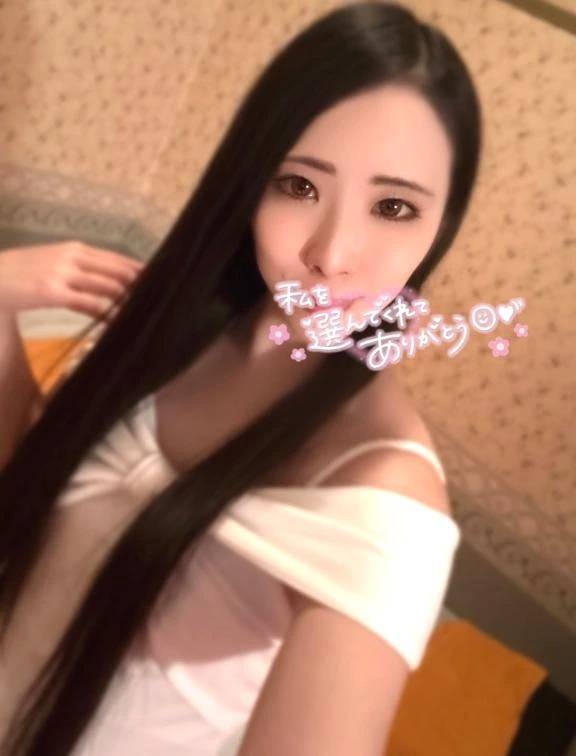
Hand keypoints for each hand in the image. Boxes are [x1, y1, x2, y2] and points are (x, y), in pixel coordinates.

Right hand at [0, 240, 144, 320]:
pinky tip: (116, 322)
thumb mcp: (54, 263)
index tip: (158, 283)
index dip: (139, 272)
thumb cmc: (21, 273)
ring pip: (108, 287)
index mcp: (75, 248)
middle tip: (156, 302)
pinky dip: (107, 313)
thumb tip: (110, 286)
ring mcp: (62, 273)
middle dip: (139, 288)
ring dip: (127, 302)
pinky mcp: (52, 291)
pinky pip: (89, 303)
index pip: (117, 259)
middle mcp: (72, 256)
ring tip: (142, 314)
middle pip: (119, 272)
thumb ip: (80, 270)